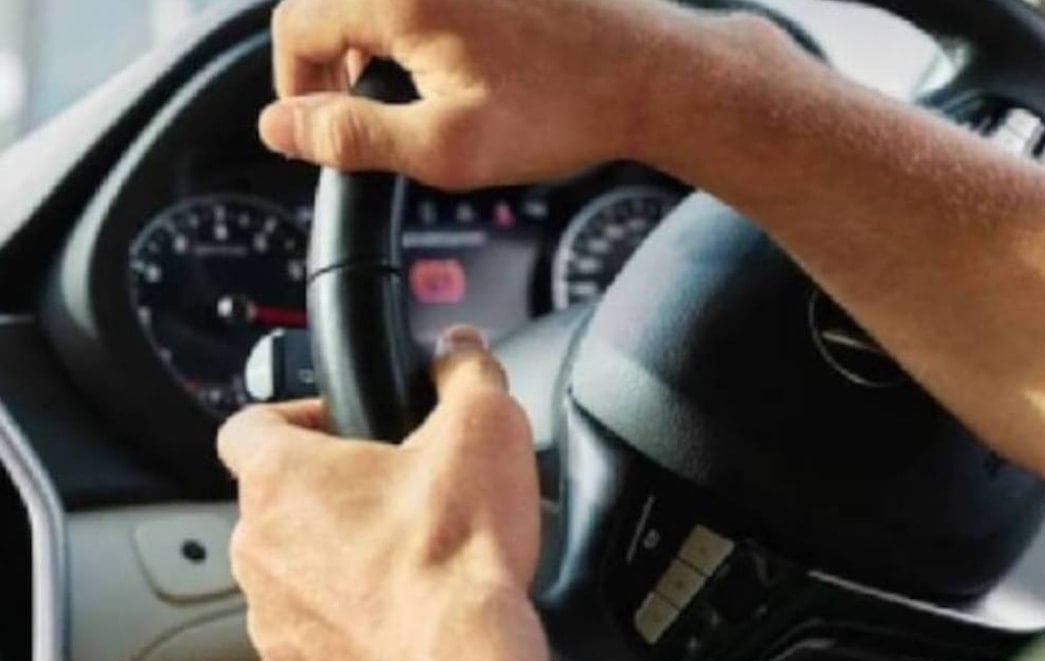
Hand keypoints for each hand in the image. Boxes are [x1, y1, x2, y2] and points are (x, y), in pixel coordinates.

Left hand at [219, 326, 549, 660]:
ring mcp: (273, 619)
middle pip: (278, 502)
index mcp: (283, 479)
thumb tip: (461, 349)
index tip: (344, 425)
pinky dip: (350, 620)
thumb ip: (465, 370)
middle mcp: (260, 550)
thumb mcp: (485, 428)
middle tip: (399, 494)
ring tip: (408, 560)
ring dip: (339, 560)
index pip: (248, 423)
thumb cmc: (458, 559)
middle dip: (335, 493)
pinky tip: (406, 614)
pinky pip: (314, 632)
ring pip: (296, 572)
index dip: (298, 415)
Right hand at [259, 0, 715, 188]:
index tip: (318, 129)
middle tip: (370, 120)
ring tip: (415, 98)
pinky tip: (451, 67)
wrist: (649, 75)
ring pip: (376, 0)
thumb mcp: (446, 148)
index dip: (294, 88)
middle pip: (331, 5)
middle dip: (334, 66)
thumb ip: (351, 137)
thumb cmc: (564, 108)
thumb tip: (281, 128)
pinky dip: (413, 28)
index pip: (296, 27)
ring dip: (374, 46)